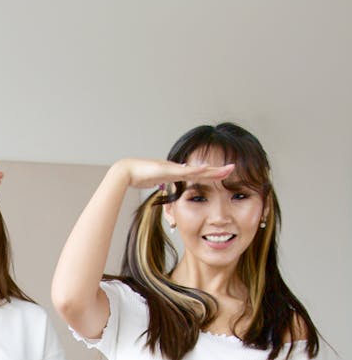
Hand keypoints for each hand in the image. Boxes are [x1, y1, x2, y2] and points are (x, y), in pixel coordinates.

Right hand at [113, 157, 234, 191]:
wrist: (127, 172)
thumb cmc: (138, 178)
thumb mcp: (155, 185)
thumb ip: (163, 186)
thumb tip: (167, 190)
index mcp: (177, 174)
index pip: (198, 175)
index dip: (211, 175)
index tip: (223, 176)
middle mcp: (178, 169)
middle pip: (202, 170)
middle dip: (218, 171)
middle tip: (233, 169)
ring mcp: (175, 168)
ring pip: (198, 169)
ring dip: (213, 170)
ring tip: (228, 169)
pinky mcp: (169, 170)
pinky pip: (186, 171)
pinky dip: (198, 170)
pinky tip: (208, 169)